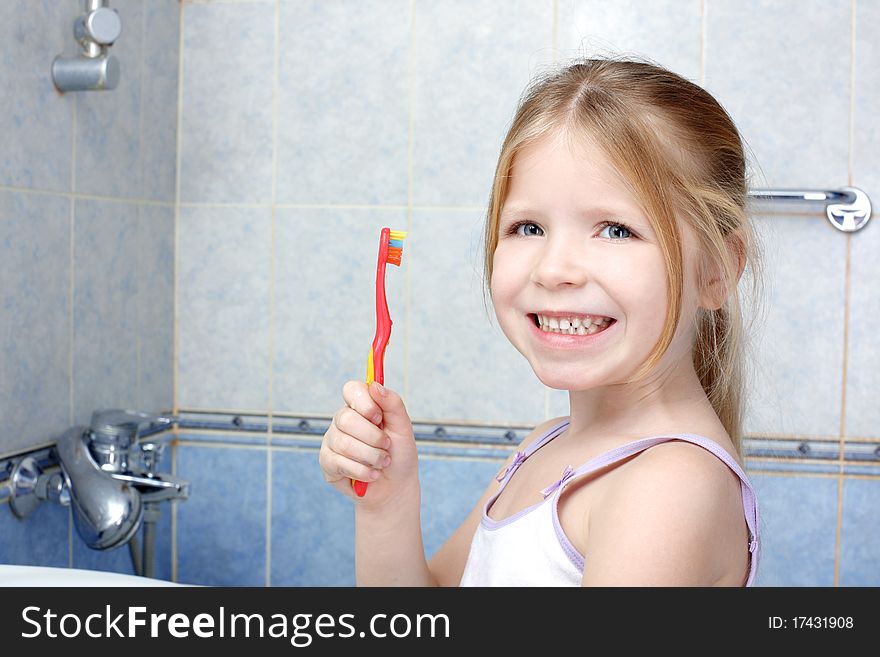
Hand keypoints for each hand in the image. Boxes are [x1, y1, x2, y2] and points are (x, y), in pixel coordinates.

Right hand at [319, 380, 418, 508]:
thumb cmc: (399, 454)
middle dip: (373, 437)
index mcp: (361, 406)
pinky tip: (372, 474)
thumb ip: (393, 404)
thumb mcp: (403, 428)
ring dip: (371, 457)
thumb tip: (375, 386)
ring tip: (383, 463)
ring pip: (344, 443)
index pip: (351, 389)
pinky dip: (363, 471)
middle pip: (346, 419)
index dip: (364, 403)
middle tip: (386, 446)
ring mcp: (331, 440)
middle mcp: (342, 420)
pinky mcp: (327, 462)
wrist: (395, 488)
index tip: (379, 418)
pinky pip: (340, 463)